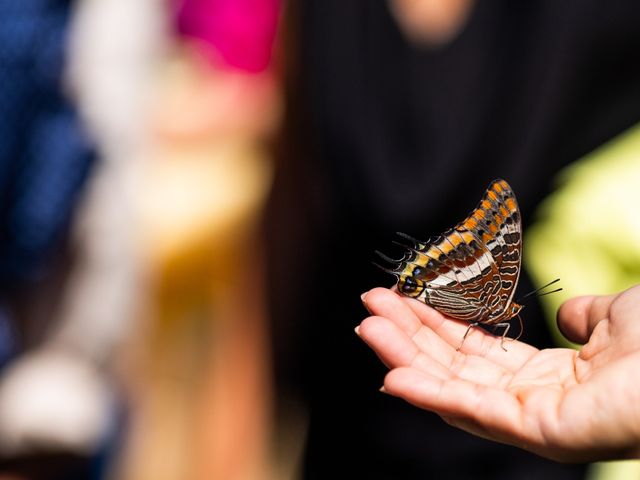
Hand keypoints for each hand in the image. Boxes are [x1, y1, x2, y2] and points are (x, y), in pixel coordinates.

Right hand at [356, 286, 639, 461]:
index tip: (400, 297)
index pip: (476, 351)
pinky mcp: (541, 432)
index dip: (436, 324)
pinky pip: (475, 413)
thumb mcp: (617, 315)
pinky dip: (430, 394)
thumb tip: (568, 315)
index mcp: (551, 374)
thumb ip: (584, 316)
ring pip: (455, 390)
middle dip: (409, 337)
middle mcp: (536, 400)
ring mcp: (535, 420)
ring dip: (407, 359)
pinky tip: (394, 375)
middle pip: (456, 368)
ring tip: (368, 329)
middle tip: (368, 307)